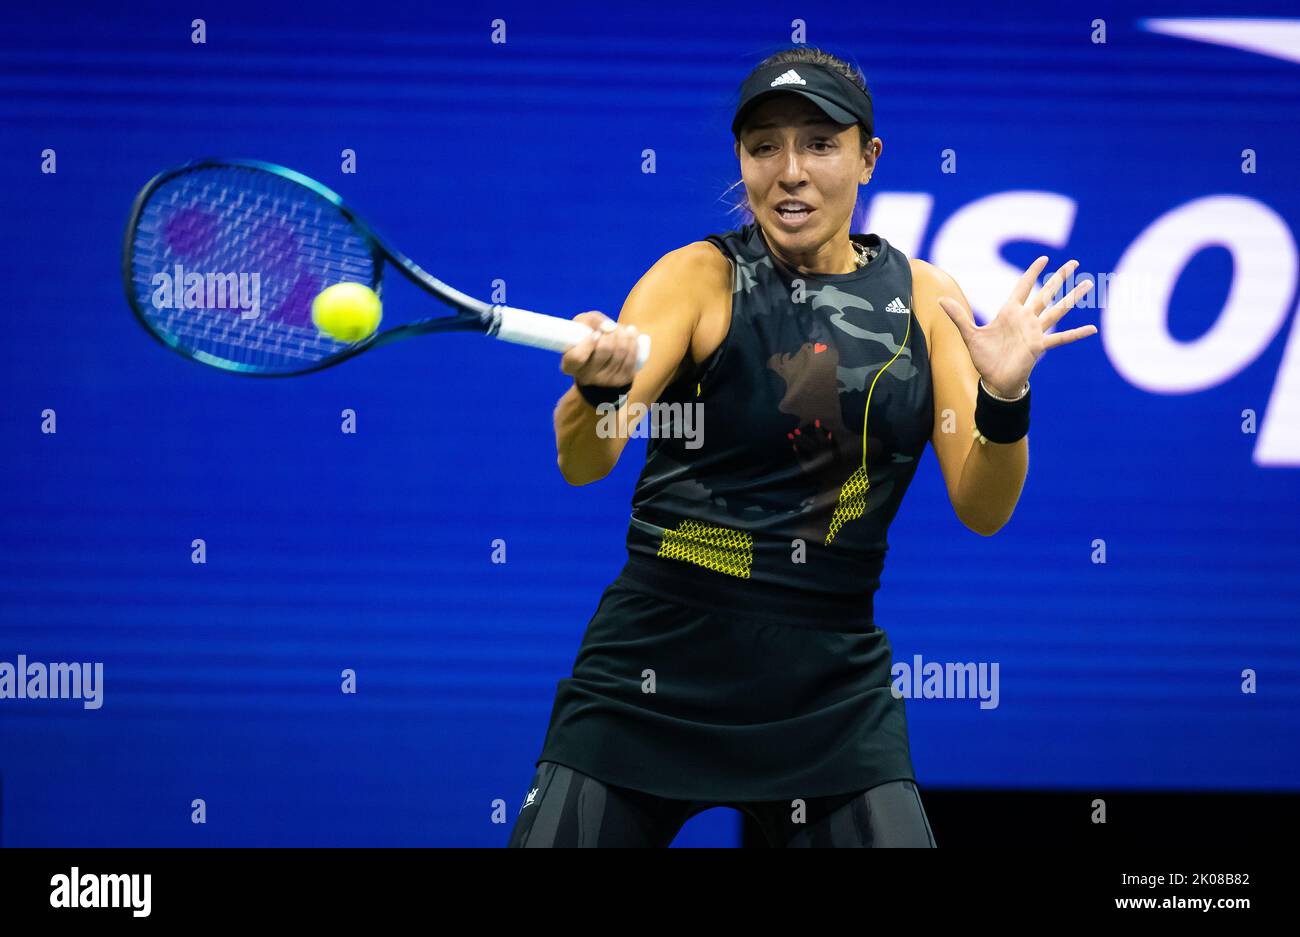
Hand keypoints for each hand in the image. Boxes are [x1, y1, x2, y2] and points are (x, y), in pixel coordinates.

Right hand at [561, 311, 640, 387]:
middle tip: (612, 327)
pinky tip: (631, 333)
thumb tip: (609, 326)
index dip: (588, 343)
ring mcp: (605, 381)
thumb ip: (591, 321)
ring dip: (624, 334)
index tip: (596, 333)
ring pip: (620, 352)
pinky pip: (631, 359)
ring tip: (622, 328)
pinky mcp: (622, 381)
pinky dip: (633, 342)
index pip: (577, 357)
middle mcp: (586, 377)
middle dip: (611, 333)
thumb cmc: (588, 339)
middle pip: (604, 350)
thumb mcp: (582, 326)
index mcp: (570, 366)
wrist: (602, 363)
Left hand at [937, 257, 1096, 397]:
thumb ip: (958, 316)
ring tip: (1089, 283)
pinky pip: (1061, 338)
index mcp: (1010, 312)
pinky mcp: (1039, 346)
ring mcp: (1034, 331)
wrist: (993, 380)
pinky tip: (1092, 328)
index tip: (1044, 259)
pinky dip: (1076, 334)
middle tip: (1075, 262)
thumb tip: (939, 300)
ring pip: (1057, 310)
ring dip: (1073, 297)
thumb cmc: (984, 358)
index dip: (1032, 272)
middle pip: (1046, 293)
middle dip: (1059, 278)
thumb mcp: (969, 334)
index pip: (1023, 287)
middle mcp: (1026, 319)